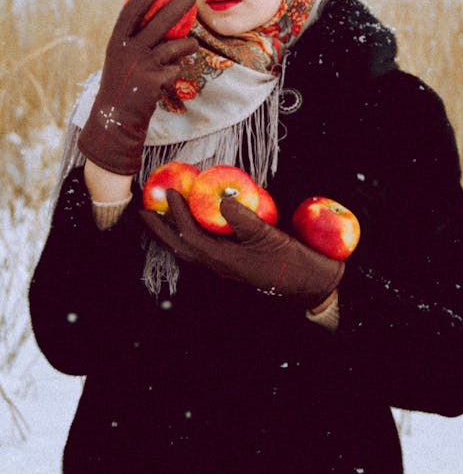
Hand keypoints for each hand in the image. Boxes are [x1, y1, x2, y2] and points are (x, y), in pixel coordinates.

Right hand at [78, 0, 197, 174]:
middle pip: (158, 22)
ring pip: (175, 46)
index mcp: (117, 42)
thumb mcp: (122, 58)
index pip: (130, 12)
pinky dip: (176, 72)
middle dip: (177, 6)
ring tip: (191, 44)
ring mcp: (142, 66)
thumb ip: (137, 41)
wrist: (116, 117)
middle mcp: (128, 51)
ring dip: (187, 44)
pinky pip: (175, 69)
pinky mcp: (154, 81)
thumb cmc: (123, 83)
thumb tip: (162, 19)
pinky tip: (167, 78)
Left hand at [140, 190, 344, 307]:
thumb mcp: (268, 236)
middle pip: (179, 247)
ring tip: (161, 216)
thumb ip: (244, 219)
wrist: (308, 282)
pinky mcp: (232, 261)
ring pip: (188, 249)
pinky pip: (202, 247)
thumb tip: (221, 200)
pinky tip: (194, 222)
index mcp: (222, 260)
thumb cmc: (290, 260)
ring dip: (172, 233)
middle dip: (159, 230)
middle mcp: (218, 265)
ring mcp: (224, 265)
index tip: (171, 192)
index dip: (178, 213)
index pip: (190, 235)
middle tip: (144, 212)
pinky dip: (191, 234)